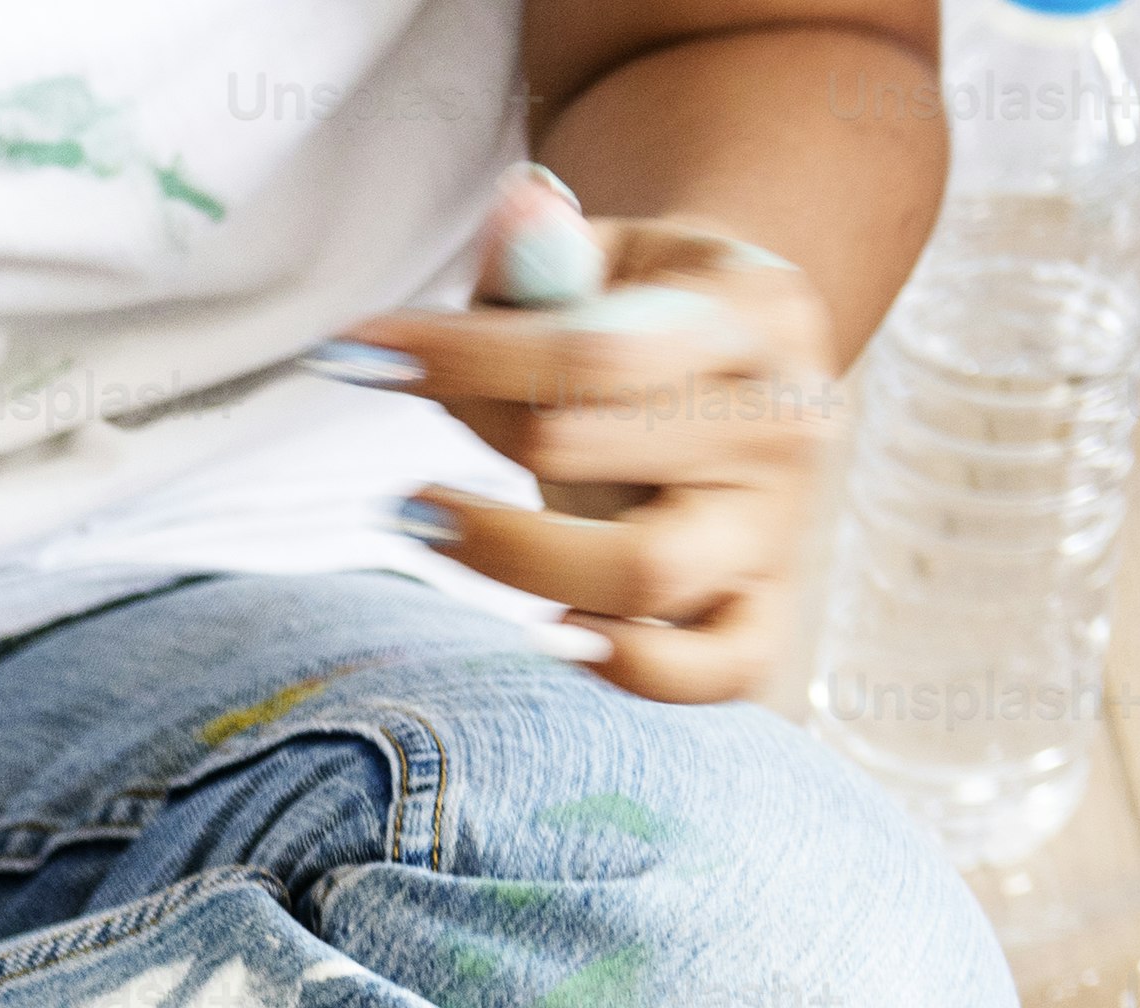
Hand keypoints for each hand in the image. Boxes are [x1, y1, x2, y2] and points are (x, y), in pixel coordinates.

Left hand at [339, 198, 841, 704]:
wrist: (747, 382)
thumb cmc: (646, 320)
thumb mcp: (610, 260)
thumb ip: (550, 252)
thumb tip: (518, 204)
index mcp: (759, 317)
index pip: (590, 352)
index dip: (455, 356)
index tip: (350, 352)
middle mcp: (788, 424)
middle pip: (588, 452)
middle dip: (476, 437)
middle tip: (416, 442)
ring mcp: (780, 529)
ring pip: (642, 573)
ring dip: (507, 557)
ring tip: (425, 521)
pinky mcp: (765, 615)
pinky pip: (713, 672)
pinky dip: (629, 668)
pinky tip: (547, 625)